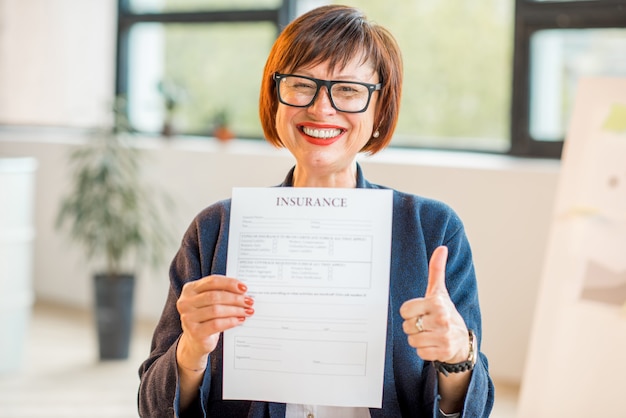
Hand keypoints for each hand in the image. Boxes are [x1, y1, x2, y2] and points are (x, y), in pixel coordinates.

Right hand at [176, 275, 253, 367]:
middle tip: (249, 301)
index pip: (212, 281)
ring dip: (236, 310)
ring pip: (216, 310)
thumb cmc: (206, 316)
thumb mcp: (210, 301)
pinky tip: (240, 320)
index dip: (229, 283)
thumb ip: (222, 292)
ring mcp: (188, 318)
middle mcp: (185, 302)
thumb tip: (243, 291)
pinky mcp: (194, 332)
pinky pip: (216, 324)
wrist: (196, 340)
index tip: (244, 288)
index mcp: (189, 289)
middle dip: (235, 298)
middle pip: (214, 296)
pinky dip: (231, 321)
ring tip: (247, 311)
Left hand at [400, 246, 468, 363]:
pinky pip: (420, 352)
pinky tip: (434, 344)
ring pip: (412, 340)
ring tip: (430, 334)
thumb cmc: (446, 313)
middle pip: (407, 326)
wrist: (461, 340)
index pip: (405, 310)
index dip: (410, 312)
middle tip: (427, 324)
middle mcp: (442, 319)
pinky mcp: (443, 352)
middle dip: (414, 326)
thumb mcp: (440, 292)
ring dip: (418, 339)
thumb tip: (441, 248)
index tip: (421, 311)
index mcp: (437, 303)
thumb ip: (437, 270)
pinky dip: (425, 350)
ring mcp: (444, 336)